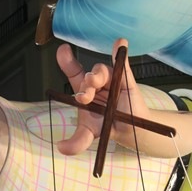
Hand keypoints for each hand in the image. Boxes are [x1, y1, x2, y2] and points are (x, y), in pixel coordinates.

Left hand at [56, 38, 146, 155]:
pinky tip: (120, 43)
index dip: (67, 61)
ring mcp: (111, 79)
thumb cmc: (106, 125)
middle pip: (88, 76)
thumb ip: (77, 142)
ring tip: (97, 83)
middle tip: (85, 95)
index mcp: (84, 91)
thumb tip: (60, 148)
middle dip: (86, 84)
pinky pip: (123, 63)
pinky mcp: (127, 79)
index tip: (63, 50)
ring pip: (101, 71)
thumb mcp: (89, 134)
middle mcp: (96, 83)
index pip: (74, 72)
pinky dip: (121, 53)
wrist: (130, 129)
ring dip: (97, 75)